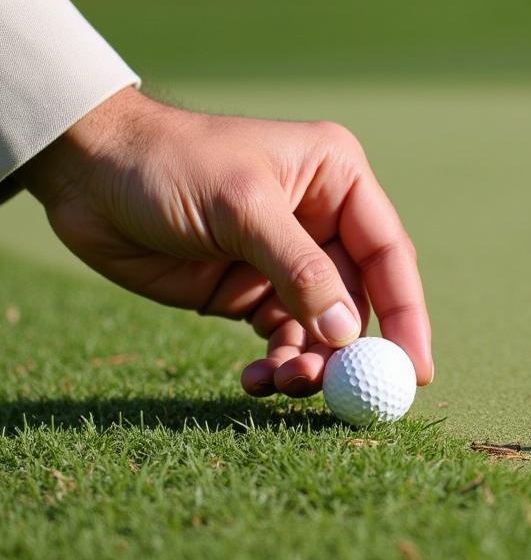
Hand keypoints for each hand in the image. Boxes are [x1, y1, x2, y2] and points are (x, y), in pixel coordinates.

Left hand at [22, 87, 432, 396]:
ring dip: (309, 363)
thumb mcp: (242, 208)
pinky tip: (253, 379)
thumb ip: (300, 270)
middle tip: (342, 395)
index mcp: (338, 180)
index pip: (388, 255)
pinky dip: (274, 365)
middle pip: (360, 299)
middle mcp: (321, 220)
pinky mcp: (250, 290)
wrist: (87, 174)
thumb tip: (347, 336)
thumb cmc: (171, 165)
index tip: (414, 372)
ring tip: (281, 384)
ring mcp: (285, 260)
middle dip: (351, 350)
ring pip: (321, 328)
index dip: (407, 316)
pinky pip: (281, 338)